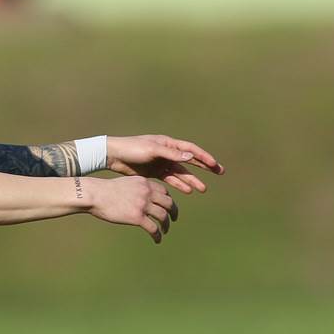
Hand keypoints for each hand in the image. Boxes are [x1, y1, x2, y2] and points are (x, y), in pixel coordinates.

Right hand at [86, 176, 177, 243]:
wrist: (95, 194)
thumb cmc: (105, 190)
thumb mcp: (125, 183)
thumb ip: (136, 188)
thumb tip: (140, 198)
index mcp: (144, 183)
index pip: (164, 192)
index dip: (168, 200)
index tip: (167, 207)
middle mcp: (147, 192)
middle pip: (168, 203)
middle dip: (173, 212)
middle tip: (172, 219)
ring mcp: (143, 205)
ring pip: (163, 217)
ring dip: (166, 225)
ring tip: (164, 231)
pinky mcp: (137, 217)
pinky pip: (153, 228)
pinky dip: (157, 235)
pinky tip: (157, 239)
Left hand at [106, 134, 223, 194]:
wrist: (114, 156)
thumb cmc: (132, 149)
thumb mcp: (152, 150)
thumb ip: (171, 154)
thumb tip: (191, 156)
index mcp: (167, 143)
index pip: (190, 149)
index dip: (203, 156)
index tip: (215, 164)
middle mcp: (167, 152)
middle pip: (190, 160)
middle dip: (204, 166)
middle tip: (219, 172)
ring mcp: (161, 162)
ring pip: (181, 172)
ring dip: (192, 180)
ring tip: (203, 189)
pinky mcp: (155, 172)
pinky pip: (170, 179)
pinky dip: (179, 184)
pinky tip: (187, 190)